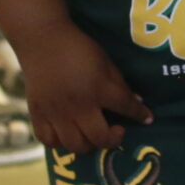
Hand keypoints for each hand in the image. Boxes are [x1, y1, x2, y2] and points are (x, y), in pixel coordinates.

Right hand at [14, 23, 150, 154]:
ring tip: (92, 135)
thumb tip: (137, 102)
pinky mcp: (37, 114)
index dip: (139, 114)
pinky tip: (66, 134)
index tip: (147, 118)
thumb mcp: (105, 62)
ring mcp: (56, 112)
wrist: (41, 39)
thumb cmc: (78, 48)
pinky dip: (59, 142)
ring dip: (89, 144)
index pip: (125, 107)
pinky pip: (48, 140)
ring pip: (76, 145)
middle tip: (116, 130)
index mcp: (98, 88)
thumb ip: (120, 84)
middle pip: (99, 137)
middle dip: (113, 139)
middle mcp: (78, 105)